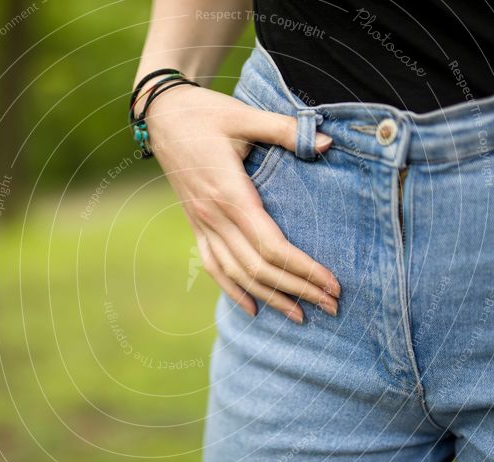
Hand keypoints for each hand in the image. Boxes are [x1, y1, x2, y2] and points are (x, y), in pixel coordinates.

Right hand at [144, 85, 340, 323]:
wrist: (161, 114)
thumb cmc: (205, 112)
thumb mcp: (244, 116)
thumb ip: (285, 130)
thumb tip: (328, 144)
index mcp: (229, 192)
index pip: (271, 245)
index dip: (304, 269)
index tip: (332, 283)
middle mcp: (213, 216)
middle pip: (259, 268)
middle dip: (297, 291)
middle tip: (332, 306)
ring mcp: (202, 224)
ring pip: (237, 274)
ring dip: (270, 298)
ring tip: (300, 316)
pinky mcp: (196, 224)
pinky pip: (213, 266)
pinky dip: (233, 290)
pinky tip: (253, 308)